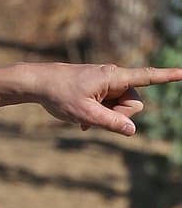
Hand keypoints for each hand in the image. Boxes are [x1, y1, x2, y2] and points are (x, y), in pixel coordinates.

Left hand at [33, 63, 181, 135]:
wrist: (40, 83)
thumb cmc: (60, 96)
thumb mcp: (85, 114)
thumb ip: (110, 122)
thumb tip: (132, 130)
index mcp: (114, 77)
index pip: (147, 77)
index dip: (166, 77)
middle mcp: (114, 77)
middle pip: (134, 102)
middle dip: (120, 115)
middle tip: (94, 118)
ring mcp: (107, 84)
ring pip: (121, 107)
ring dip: (107, 116)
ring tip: (84, 117)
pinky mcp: (100, 89)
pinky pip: (109, 106)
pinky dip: (99, 115)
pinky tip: (81, 120)